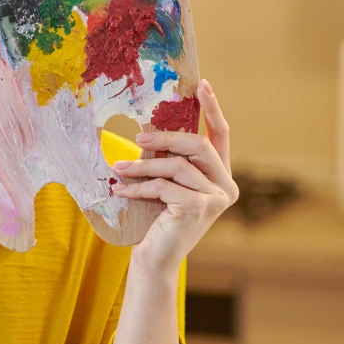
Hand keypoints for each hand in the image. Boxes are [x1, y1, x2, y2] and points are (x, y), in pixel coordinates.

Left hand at [111, 79, 238, 277]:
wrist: (154, 259)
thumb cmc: (156, 218)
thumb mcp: (165, 182)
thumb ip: (168, 158)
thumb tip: (150, 129)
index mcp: (220, 176)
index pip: (221, 135)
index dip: (212, 109)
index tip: (203, 84)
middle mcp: (225, 186)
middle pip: (198, 145)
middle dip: (166, 137)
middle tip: (137, 137)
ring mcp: (215, 199)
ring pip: (177, 165)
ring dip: (143, 165)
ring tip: (118, 168)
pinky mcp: (198, 208)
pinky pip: (164, 186)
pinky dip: (139, 187)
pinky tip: (121, 191)